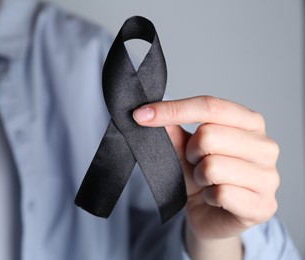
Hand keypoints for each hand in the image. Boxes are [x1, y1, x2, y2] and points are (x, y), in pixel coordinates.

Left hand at [133, 96, 279, 258]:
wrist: (210, 215)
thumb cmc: (202, 176)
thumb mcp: (183, 149)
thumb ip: (172, 129)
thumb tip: (150, 111)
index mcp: (250, 122)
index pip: (209, 106)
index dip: (172, 110)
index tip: (141, 115)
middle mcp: (265, 145)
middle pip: (208, 135)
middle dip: (191, 152)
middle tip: (196, 163)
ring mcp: (269, 176)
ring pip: (213, 166)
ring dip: (199, 177)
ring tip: (206, 181)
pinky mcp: (263, 205)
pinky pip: (221, 193)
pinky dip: (209, 196)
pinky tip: (215, 198)